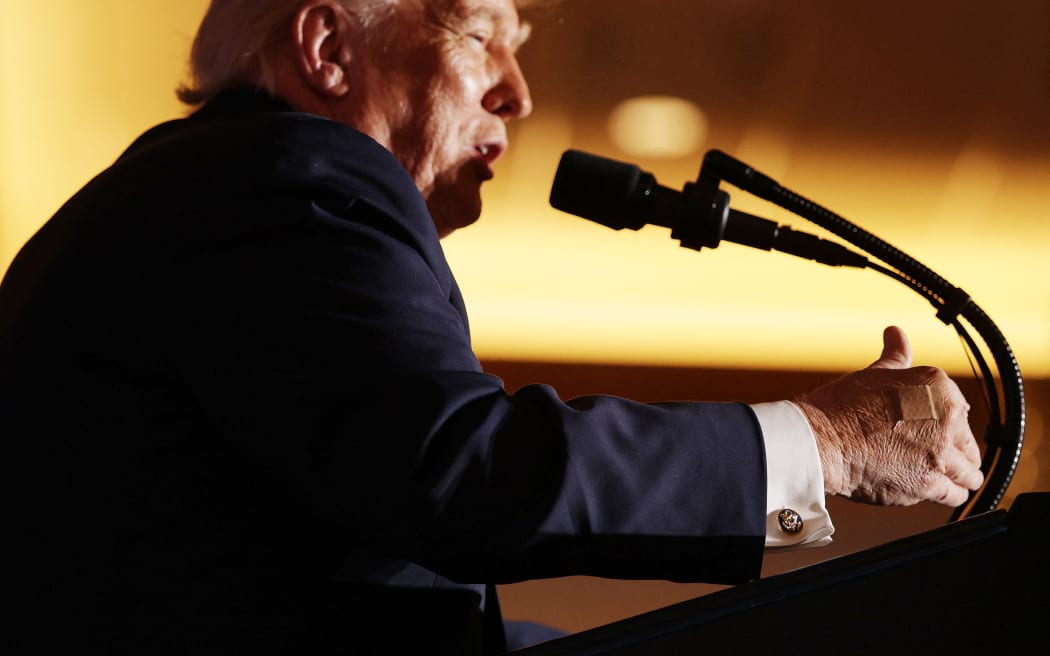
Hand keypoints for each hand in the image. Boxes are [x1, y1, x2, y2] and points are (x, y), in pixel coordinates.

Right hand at [795, 326, 982, 506]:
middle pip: (967, 442)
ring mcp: (939, 454)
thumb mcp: (873, 373)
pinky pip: (955, 494)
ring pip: (968, 472)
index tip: (938, 430)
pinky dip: (950, 493)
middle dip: (957, 450)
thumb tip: (896, 334)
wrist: (821, 441)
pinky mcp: (929, 484)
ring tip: (950, 477)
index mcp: (937, 388)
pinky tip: (942, 490)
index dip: (948, 423)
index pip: (959, 409)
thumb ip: (895, 356)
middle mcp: (946, 420)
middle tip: (940, 455)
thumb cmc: (840, 407)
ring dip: (960, 475)